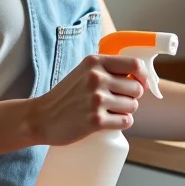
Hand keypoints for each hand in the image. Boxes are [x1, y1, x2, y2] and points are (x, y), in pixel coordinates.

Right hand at [29, 55, 146, 145]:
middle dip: (132, 97)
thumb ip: (107, 69)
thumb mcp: (84, 72)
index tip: (140, 85)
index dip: (143, 77)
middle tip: (117, 102)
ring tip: (109, 112)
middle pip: (136, 89)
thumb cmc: (67, 95)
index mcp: (95, 62)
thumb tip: (139, 78)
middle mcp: (96, 78)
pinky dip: (121, 123)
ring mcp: (96, 99)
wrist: (41, 118)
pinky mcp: (96, 120)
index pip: (135, 65)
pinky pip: (126, 121)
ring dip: (126, 111)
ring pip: (132, 106)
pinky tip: (109, 122)